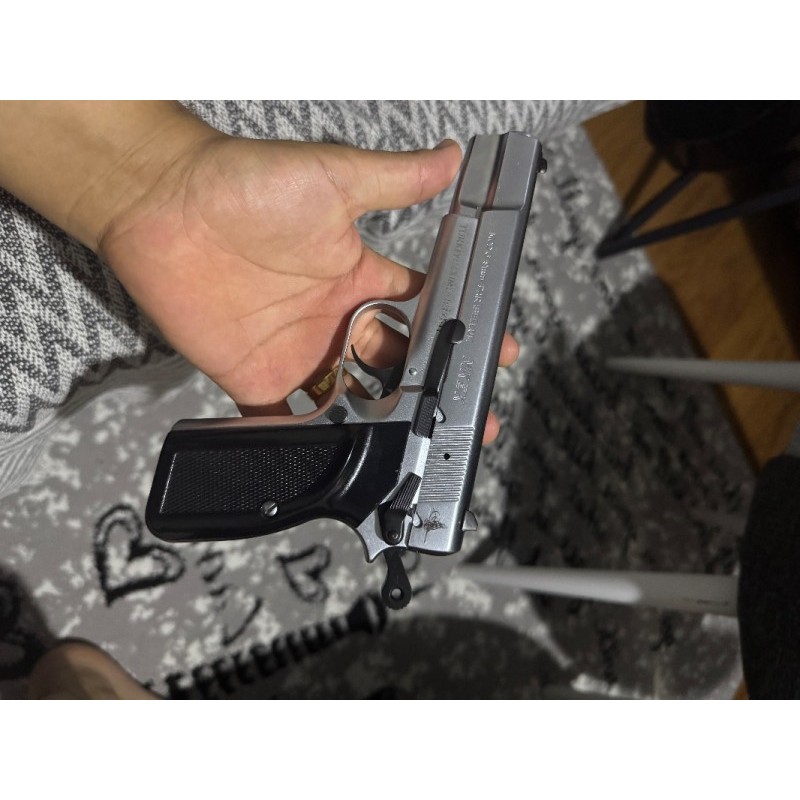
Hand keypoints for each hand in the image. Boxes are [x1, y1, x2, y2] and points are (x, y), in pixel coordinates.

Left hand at [98, 130, 518, 440]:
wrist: (164, 203)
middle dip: (432, 393)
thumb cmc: (244, 181)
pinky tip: (337, 461)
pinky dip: (307, 443)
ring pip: (353, 402)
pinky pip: (285, 420)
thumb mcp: (333, 177)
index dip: (459, 332)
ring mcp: (299, 352)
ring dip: (383, 427)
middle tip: (467, 417)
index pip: (423, 312)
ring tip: (416, 450)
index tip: (493, 351)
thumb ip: (395, 178)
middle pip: (396, 367)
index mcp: (359, 277)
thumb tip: (451, 156)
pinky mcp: (257, 377)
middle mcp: (334, 319)